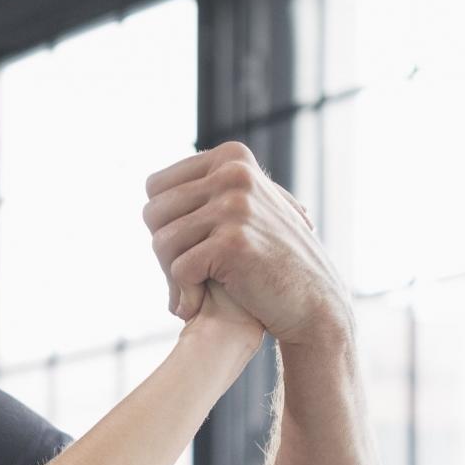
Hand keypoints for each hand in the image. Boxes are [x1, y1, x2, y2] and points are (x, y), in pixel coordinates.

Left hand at [142, 142, 352, 349]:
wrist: (314, 301)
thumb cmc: (270, 260)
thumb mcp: (243, 209)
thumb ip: (206, 190)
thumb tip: (150, 186)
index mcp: (231, 156)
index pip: (155, 187)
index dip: (161, 224)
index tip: (183, 251)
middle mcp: (233, 173)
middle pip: (153, 213)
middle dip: (162, 252)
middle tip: (182, 280)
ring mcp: (235, 206)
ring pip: (162, 243)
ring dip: (170, 278)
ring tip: (188, 296)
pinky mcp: (234, 242)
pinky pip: (179, 269)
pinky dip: (184, 294)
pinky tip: (195, 307)